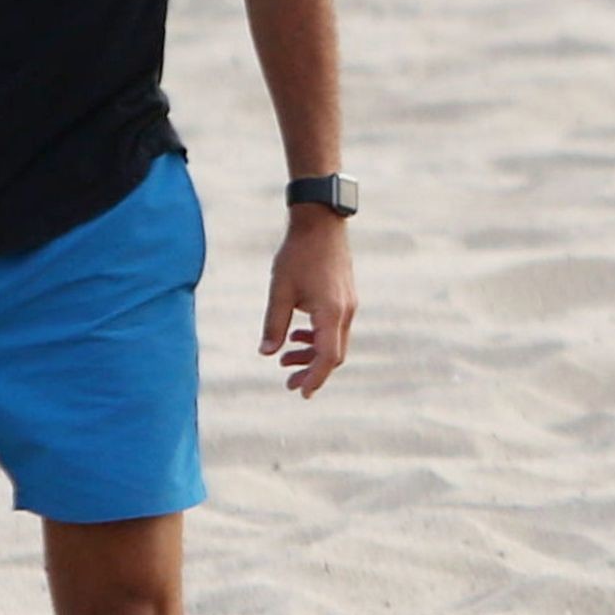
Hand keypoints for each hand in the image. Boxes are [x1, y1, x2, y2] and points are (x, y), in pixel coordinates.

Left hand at [261, 207, 356, 397]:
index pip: (327, 358)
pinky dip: (318, 337)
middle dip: (312, 372)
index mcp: (330, 313)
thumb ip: (274, 324)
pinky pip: (335, 326)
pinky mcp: (345, 295)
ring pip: (334, 341)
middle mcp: (345, 311)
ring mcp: (348, 303)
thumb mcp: (280, 290)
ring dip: (312, 354)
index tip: (300, 392)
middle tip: (288, 382)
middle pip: (334, 354)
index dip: (314, 378)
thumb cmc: (298, 254)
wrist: (321, 221)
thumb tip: (266, 353)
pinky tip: (297, 334)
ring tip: (284, 358)